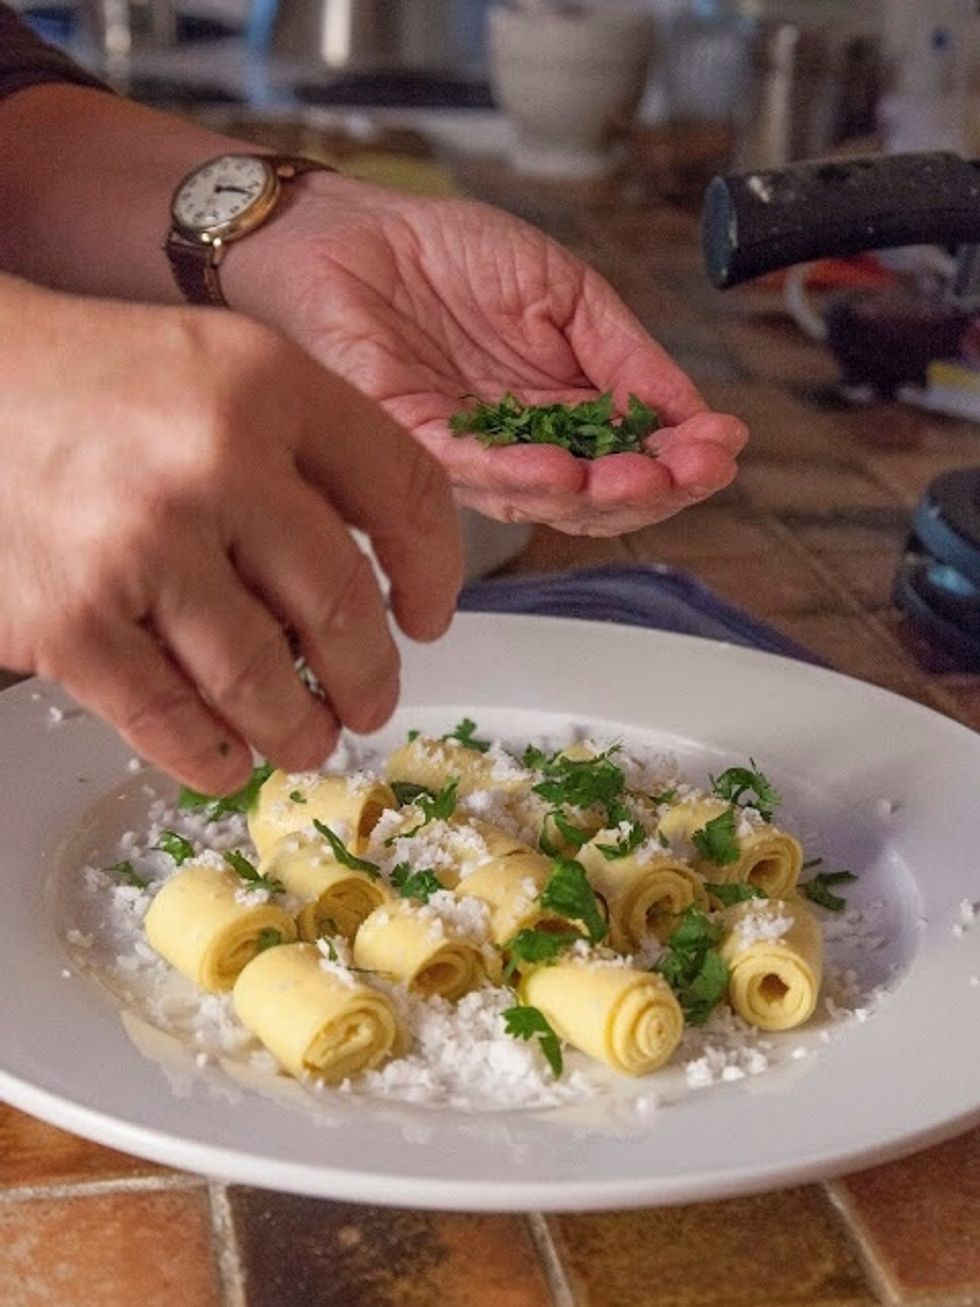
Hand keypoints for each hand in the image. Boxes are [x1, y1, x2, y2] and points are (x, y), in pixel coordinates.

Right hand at [0, 276, 460, 790]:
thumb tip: (388, 569)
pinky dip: (214, 759)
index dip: (438, 572)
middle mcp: (214, 464)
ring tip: (309, 741)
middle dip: (372, 679)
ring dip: (301, 733)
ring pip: (264, 683)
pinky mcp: (71, 622)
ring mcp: (140, 548)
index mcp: (269, 388)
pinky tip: (230, 761)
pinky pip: (171, 723)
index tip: (429, 617)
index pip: (406, 493)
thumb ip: (313, 449)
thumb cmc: (97, 383)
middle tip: (372, 703)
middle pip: (343, 606)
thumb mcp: (228, 368)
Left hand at [225, 176, 747, 535]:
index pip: (630, 459)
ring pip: (537, 499)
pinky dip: (515, 477)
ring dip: (596, 494)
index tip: (723, 448)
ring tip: (644, 479)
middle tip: (693, 471)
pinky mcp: (408, 440)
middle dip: (652, 489)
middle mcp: (518, 447)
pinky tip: (561, 471)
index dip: (680, 462)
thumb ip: (624, 354)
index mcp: (560, 414)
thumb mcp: (567, 292)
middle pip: (593, 498)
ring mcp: (466, 452)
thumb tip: (693, 412)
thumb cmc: (448, 254)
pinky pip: (464, 470)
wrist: (352, 230)